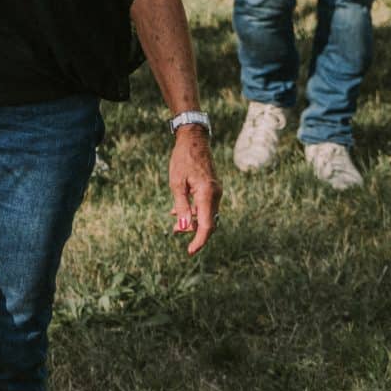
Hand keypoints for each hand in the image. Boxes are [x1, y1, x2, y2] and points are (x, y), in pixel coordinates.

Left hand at [168, 125, 219, 254]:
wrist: (194, 139)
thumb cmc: (183, 159)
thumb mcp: (176, 183)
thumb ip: (180, 206)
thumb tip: (182, 227)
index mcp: (207, 194)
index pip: (206, 225)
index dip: (199, 241)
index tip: (190, 251)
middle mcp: (215, 194)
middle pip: (208, 222)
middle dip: (193, 231)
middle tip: (175, 232)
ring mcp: (216, 191)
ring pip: (206, 214)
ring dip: (192, 221)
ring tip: (175, 225)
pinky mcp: (212, 188)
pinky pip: (205, 206)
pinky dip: (194, 211)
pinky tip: (179, 211)